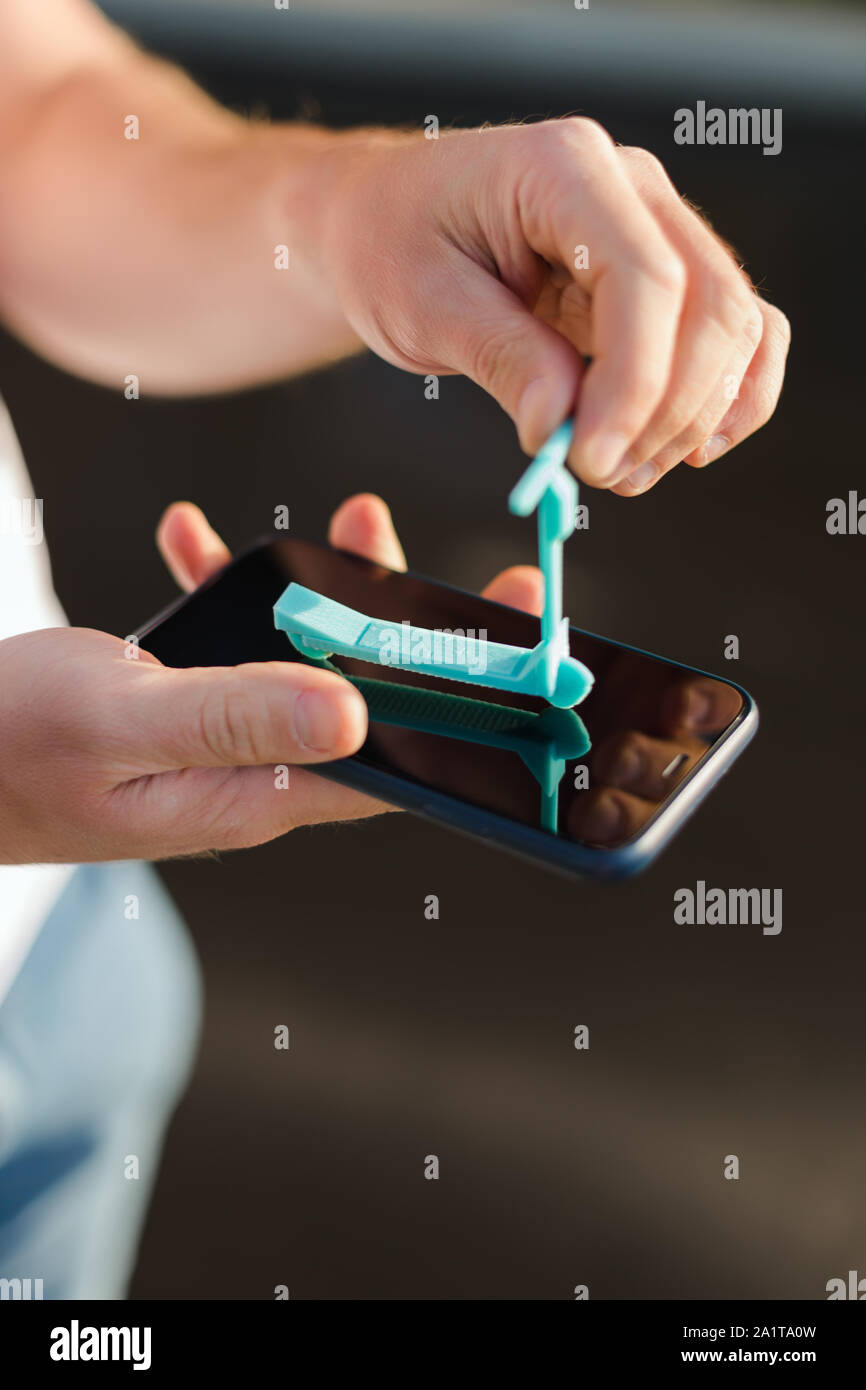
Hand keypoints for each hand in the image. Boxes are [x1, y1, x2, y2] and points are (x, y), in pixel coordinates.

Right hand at [0, 495, 541, 863]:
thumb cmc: (6, 750)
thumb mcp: (126, 721)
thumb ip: (238, 716)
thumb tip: (357, 713)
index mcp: (256, 795)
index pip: (396, 763)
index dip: (470, 714)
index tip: (526, 653)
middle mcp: (249, 774)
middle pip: (367, 705)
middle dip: (417, 634)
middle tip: (462, 570)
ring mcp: (212, 740)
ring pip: (304, 663)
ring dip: (329, 594)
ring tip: (348, 520)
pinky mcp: (171, 709)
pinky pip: (221, 646)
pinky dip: (220, 586)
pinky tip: (191, 538)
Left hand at [315, 120, 789, 493]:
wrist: (387, 223)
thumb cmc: (392, 244)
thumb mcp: (421, 303)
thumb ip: (499, 357)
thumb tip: (561, 427)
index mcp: (564, 167)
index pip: (645, 277)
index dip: (634, 383)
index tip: (592, 461)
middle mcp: (630, 188)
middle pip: (709, 305)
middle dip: (666, 411)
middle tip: (599, 475)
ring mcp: (659, 229)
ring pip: (734, 327)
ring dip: (692, 418)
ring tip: (620, 472)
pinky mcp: (668, 278)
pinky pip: (739, 335)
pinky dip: (730, 399)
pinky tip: (689, 450)